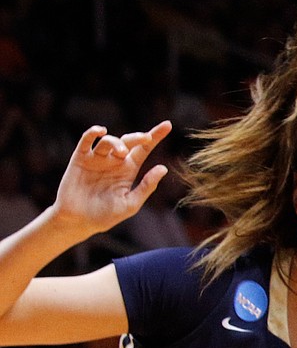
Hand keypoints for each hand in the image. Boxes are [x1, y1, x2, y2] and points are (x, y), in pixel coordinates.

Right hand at [52, 121, 172, 237]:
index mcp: (128, 170)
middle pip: (128, 141)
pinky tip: (100, 131)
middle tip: (146, 138)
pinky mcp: (80, 159)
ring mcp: (97, 159)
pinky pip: (86, 141)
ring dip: (116, 142)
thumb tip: (163, 168)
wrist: (78, 221)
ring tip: (121, 152)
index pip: (144, 149)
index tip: (168, 125)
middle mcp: (114, 161)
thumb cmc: (105, 216)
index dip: (156, 136)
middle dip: (138, 137)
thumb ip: (146, 187)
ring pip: (109, 141)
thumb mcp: (130, 204)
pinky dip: (92, 133)